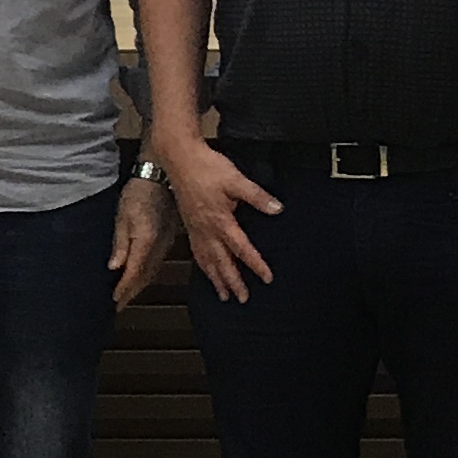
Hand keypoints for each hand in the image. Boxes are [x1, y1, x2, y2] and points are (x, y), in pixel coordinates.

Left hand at [110, 172, 173, 306]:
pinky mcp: (168, 239)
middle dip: (131, 292)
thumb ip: (120, 244)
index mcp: (146, 240)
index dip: (124, 288)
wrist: (161, 177)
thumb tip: (114, 268)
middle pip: (145, 276)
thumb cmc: (138, 192)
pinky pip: (157, 262)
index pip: (134, 272)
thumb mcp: (123, 215)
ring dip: (140, 285)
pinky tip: (141, 278)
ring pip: (153, 271)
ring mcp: (166, 242)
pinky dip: (148, 274)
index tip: (113, 300)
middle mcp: (159, 246)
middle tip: (118, 306)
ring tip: (127, 296)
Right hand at [165, 140, 281, 301]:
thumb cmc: (207, 167)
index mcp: (221, 221)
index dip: (255, 265)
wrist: (179, 158)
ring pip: (207, 261)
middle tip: (243, 299)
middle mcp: (207, 230)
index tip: (267, 279)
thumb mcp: (236, 180)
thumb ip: (258, 197)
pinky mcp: (189, 224)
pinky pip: (197, 252)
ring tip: (223, 295)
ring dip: (216, 279)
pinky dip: (203, 265)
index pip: (242, 249)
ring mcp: (196, 229)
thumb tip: (277, 209)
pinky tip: (206, 269)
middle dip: (232, 282)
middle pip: (222, 262)